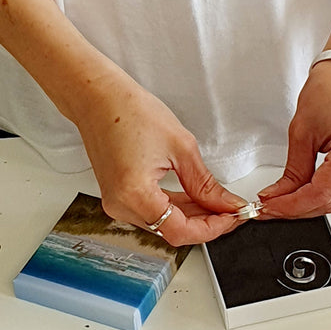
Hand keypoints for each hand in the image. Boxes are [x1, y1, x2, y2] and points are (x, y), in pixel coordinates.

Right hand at [75, 69, 245, 245]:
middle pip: (172, 229)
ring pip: (164, 222)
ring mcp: (117, 203)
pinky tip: (195, 199)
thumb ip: (205, 184)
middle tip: (231, 210)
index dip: (211, 228)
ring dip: (193, 215)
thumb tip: (225, 204)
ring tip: (217, 203)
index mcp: (133, 194)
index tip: (231, 217)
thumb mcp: (181, 147)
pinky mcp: (119, 196)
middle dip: (206, 222)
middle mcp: (121, 205)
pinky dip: (176, 207)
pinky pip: (153, 211)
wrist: (99, 99)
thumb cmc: (130, 112)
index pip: (179, 231)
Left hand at [257, 60, 330, 217]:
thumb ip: (292, 171)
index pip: (320, 194)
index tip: (269, 208)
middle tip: (270, 207)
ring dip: (310, 206)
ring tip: (283, 202)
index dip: (290, 206)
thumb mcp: (301, 131)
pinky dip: (325, 196)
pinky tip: (305, 194)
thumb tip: (279, 196)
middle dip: (297, 209)